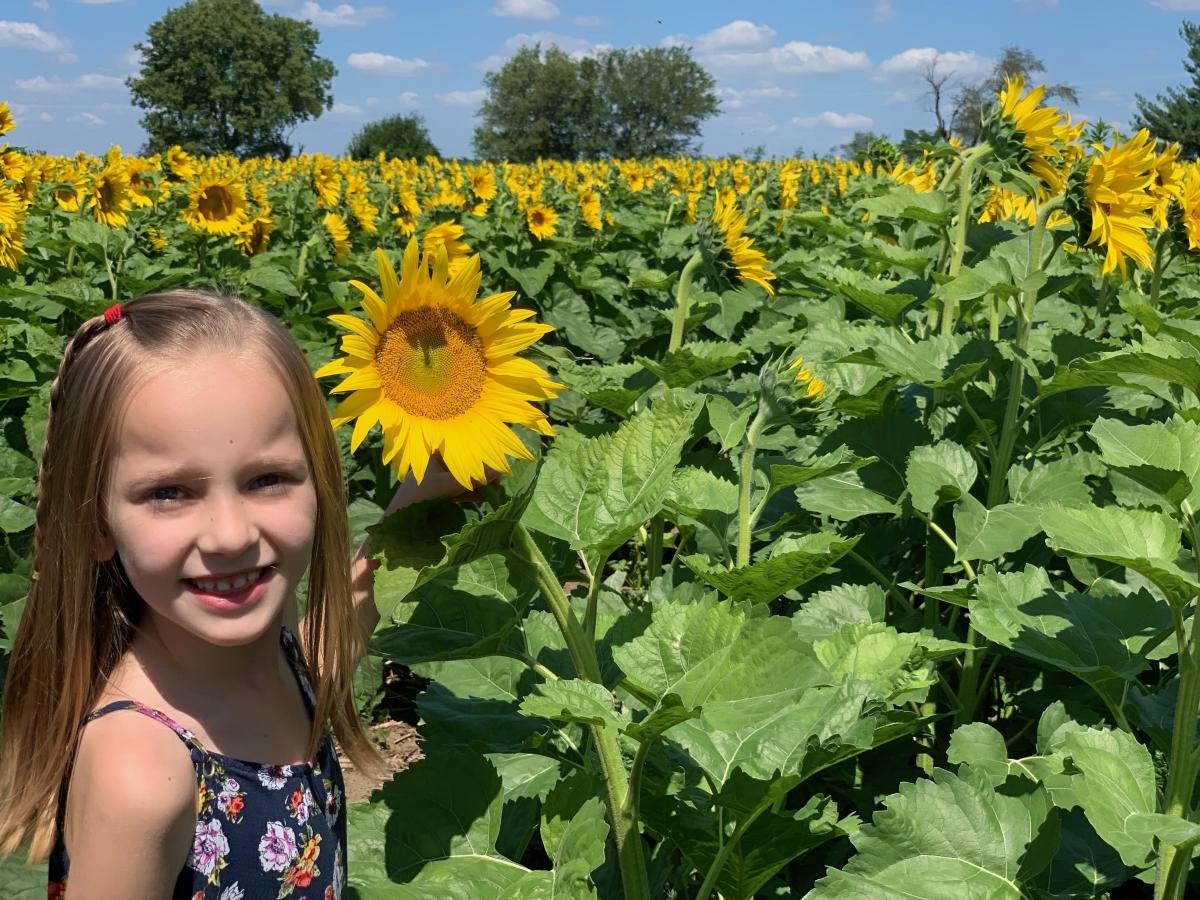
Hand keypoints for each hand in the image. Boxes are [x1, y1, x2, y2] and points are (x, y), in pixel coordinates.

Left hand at [352, 452, 502, 594]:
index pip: (461, 446)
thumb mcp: (445, 486)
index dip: (480, 452)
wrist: (396, 527)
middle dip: (482, 470)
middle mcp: (437, 462)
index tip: (497, 462)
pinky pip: (462, 489)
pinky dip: (474, 492)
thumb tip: (499, 470)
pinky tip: (487, 497)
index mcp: (432, 453)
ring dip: (480, 483)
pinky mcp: (442, 492)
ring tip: (496, 488)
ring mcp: (440, 478)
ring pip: (466, 476)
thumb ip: (471, 478)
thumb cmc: (415, 499)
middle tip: (499, 478)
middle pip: (466, 462)